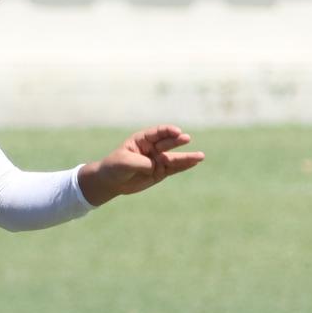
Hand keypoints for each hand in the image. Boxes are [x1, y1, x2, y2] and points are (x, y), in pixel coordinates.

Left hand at [76, 125, 204, 204]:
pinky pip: (173, 169)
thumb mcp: (125, 162)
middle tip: (186, 138)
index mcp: (142, 140)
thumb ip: (141, 163)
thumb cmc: (115, 167)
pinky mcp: (160, 172)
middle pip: (168, 143)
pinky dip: (184, 166)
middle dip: (177, 141)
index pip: (158, 133)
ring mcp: (157, 160)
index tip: (176, 131)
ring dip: (187, 157)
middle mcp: (152, 148)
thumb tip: (155, 166)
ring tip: (201, 156)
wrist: (111, 181)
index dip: (167, 131)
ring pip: (174, 158)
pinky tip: (194, 163)